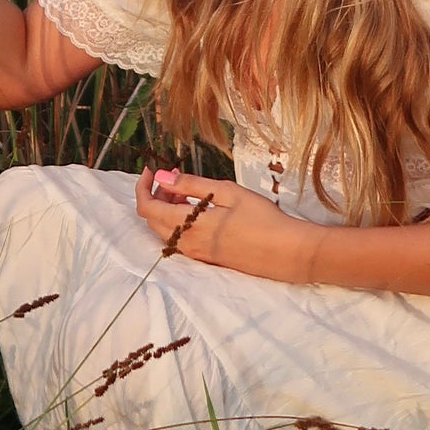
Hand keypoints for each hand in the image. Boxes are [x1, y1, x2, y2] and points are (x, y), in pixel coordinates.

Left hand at [135, 165, 309, 280]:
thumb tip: (161, 177)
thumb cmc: (261, 218)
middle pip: (152, 221)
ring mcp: (197, 254)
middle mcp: (187, 244)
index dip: (142, 187)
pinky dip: (179, 222)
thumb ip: (191, 184)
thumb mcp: (226, 192)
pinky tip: (198, 210)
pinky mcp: (207, 259)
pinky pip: (180, 240)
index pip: (147, 208)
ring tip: (186, 191)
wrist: (287, 252)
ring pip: (165, 231)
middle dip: (155, 196)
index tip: (151, 170)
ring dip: (167, 209)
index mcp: (188, 225)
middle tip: (173, 178)